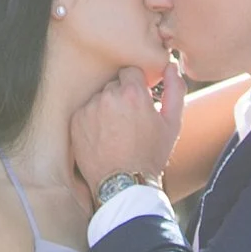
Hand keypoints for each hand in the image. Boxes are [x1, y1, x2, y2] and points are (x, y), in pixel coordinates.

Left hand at [71, 60, 183, 197]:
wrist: (124, 184)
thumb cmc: (151, 154)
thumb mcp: (172, 123)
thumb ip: (174, 90)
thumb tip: (170, 66)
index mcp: (133, 93)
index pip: (131, 71)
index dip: (137, 86)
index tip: (139, 102)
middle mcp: (108, 96)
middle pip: (114, 84)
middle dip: (122, 97)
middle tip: (129, 120)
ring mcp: (89, 108)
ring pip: (99, 98)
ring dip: (106, 108)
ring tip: (116, 132)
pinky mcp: (76, 121)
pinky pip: (85, 111)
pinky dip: (92, 120)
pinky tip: (103, 137)